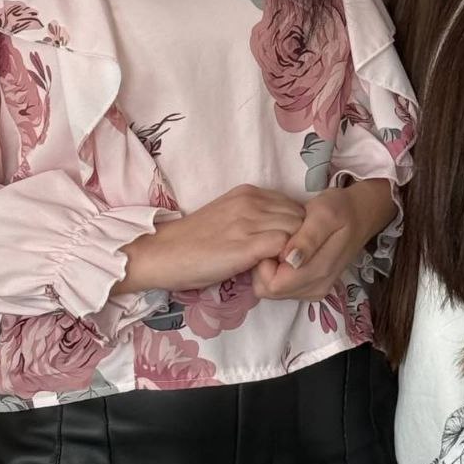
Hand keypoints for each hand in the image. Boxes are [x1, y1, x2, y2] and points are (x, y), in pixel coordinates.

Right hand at [113, 184, 304, 295]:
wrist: (163, 253)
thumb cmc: (193, 242)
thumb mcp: (229, 217)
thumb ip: (255, 218)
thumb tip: (283, 233)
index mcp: (249, 192)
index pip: (293, 205)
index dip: (296, 227)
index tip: (286, 246)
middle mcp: (252, 201)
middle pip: (300, 216)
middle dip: (300, 238)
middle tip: (286, 260)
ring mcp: (250, 222)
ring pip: (297, 230)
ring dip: (294, 250)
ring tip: (278, 267)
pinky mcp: (246, 245)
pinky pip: (285, 247)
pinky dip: (285, 260)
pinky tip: (271, 271)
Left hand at [251, 178, 394, 300]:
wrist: (360, 215)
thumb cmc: (340, 209)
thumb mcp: (324, 214)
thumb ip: (307, 238)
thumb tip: (289, 260)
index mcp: (319, 272)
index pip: (274, 284)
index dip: (265, 262)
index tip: (271, 240)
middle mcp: (316, 288)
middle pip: (270, 291)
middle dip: (265, 266)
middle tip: (275, 240)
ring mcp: (314, 290)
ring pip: (273, 291)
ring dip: (270, 268)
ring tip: (282, 243)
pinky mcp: (311, 288)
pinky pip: (281, 288)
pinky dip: (277, 271)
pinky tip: (286, 251)